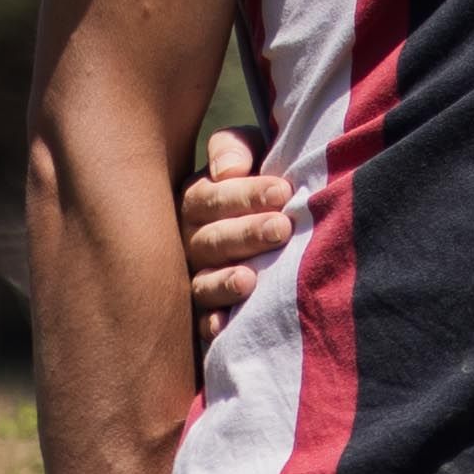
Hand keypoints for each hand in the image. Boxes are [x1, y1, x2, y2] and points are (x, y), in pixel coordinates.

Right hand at [181, 129, 297, 324]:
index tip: (282, 191)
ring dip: (225, 282)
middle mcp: (191, 241)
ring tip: (251, 279)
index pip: (210, 198)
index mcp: (197, 201)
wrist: (276, 219)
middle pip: (210, 240)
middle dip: (246, 234)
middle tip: (282, 229)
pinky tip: (223, 326)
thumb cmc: (262, 181)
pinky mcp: (207, 311)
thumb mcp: (250, 153)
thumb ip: (236, 147)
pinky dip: (210, 323)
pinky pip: (201, 321)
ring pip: (202, 283)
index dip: (245, 195)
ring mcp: (196, 277)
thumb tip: (230, 170)